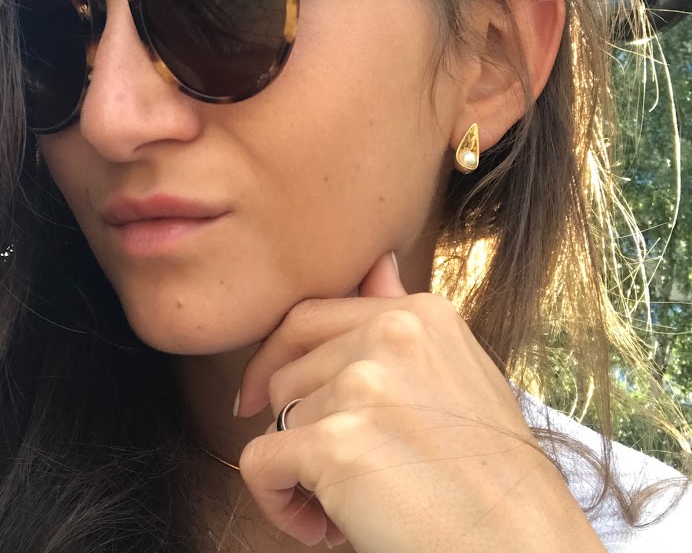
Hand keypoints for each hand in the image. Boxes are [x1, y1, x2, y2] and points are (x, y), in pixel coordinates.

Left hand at [234, 252, 605, 550]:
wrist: (526, 550)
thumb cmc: (493, 477)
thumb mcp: (458, 374)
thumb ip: (403, 321)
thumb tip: (376, 264)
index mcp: (418, 314)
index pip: (308, 317)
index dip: (276, 359)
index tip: (262, 396)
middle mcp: (391, 335)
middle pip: (288, 372)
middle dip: (294, 426)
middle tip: (332, 475)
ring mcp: (363, 384)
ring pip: (276, 420)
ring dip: (297, 471)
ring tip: (347, 506)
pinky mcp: (337, 444)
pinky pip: (260, 464)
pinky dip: (277, 502)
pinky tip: (324, 527)